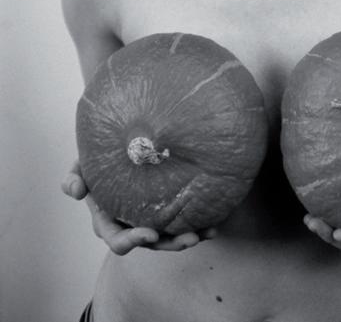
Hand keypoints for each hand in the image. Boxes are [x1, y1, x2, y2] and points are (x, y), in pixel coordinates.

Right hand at [61, 160, 216, 254]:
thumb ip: (75, 177)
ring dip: (188, 237)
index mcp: (108, 220)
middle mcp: (130, 225)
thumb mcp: (82, 166)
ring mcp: (150, 220)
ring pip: (170, 237)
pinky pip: (182, 222)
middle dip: (170, 244)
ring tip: (207, 232)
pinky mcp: (166, 212)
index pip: (118, 239)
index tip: (150, 234)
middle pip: (151, 243)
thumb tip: (75, 191)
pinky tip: (215, 221)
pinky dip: (198, 224)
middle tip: (190, 238)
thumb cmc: (97, 159)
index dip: (133, 241)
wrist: (120, 147)